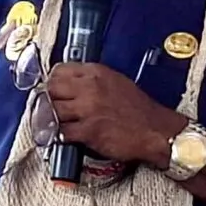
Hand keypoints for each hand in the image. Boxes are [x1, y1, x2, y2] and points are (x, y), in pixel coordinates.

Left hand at [45, 62, 179, 164]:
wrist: (156, 131)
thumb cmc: (139, 110)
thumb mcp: (116, 82)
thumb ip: (92, 80)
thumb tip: (70, 83)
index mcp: (96, 73)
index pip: (59, 70)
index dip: (53, 81)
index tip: (54, 89)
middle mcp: (90, 88)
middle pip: (52, 88)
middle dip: (49, 98)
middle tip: (53, 107)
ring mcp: (88, 109)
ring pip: (53, 110)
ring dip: (53, 118)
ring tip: (60, 122)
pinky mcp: (89, 131)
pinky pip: (62, 131)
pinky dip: (62, 135)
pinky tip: (68, 135)